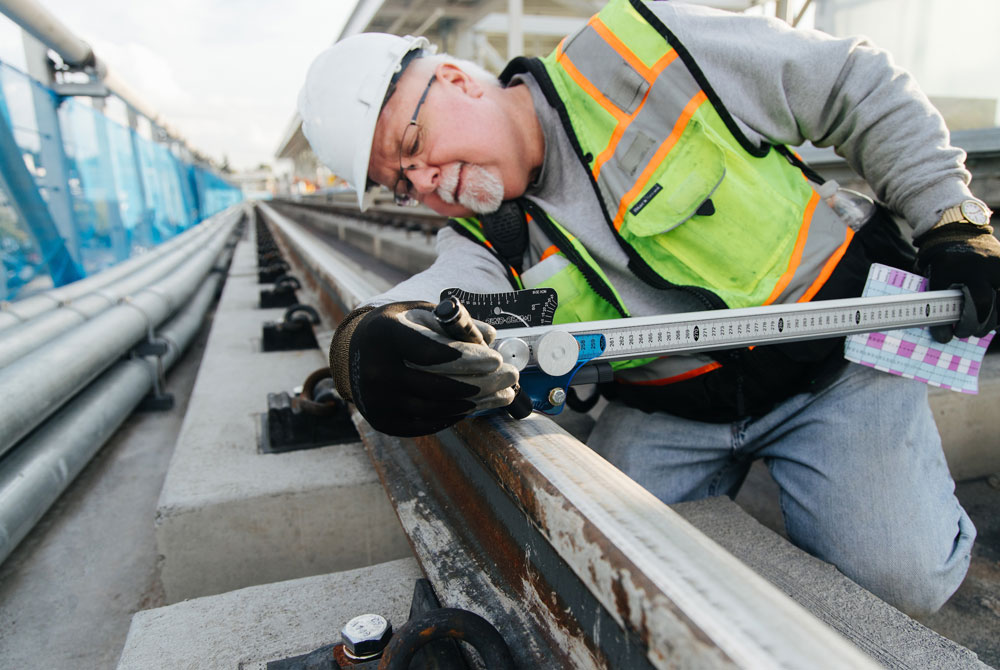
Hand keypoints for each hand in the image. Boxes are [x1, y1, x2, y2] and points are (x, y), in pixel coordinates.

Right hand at [329, 301, 517, 436]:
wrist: (352, 356)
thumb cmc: (395, 329)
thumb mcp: (418, 314)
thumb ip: (453, 323)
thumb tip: (491, 336)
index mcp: (385, 336)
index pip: (430, 352)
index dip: (467, 358)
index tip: (496, 360)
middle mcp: (376, 370)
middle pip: (438, 384)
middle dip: (481, 383)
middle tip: (510, 379)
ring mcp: (378, 400)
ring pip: (436, 408)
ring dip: (474, 404)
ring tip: (502, 395)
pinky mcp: (383, 421)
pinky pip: (427, 423)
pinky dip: (455, 416)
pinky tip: (476, 407)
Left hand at [916, 222, 999, 341]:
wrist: (957, 227)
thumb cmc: (939, 255)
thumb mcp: (928, 269)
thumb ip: (931, 291)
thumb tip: (927, 320)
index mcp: (946, 268)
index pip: (942, 302)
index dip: (942, 325)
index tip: (944, 338)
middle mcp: (973, 267)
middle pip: (981, 302)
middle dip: (975, 323)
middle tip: (966, 333)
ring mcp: (992, 265)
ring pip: (998, 300)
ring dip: (992, 320)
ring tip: (983, 329)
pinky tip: (997, 320)